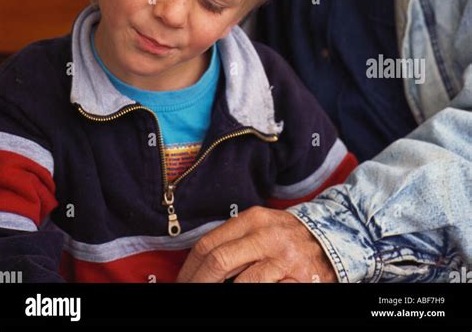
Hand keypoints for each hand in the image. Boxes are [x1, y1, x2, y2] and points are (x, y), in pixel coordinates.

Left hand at [176, 206, 338, 282]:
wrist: (336, 239)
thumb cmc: (290, 238)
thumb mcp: (262, 229)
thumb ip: (235, 241)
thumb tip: (199, 266)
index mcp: (253, 219)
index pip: (208, 244)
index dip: (189, 268)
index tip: (182, 282)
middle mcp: (267, 234)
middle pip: (218, 261)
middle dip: (199, 283)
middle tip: (189, 293)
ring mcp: (284, 257)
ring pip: (240, 282)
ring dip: (222, 292)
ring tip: (212, 298)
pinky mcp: (298, 279)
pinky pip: (263, 290)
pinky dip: (248, 294)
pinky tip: (242, 293)